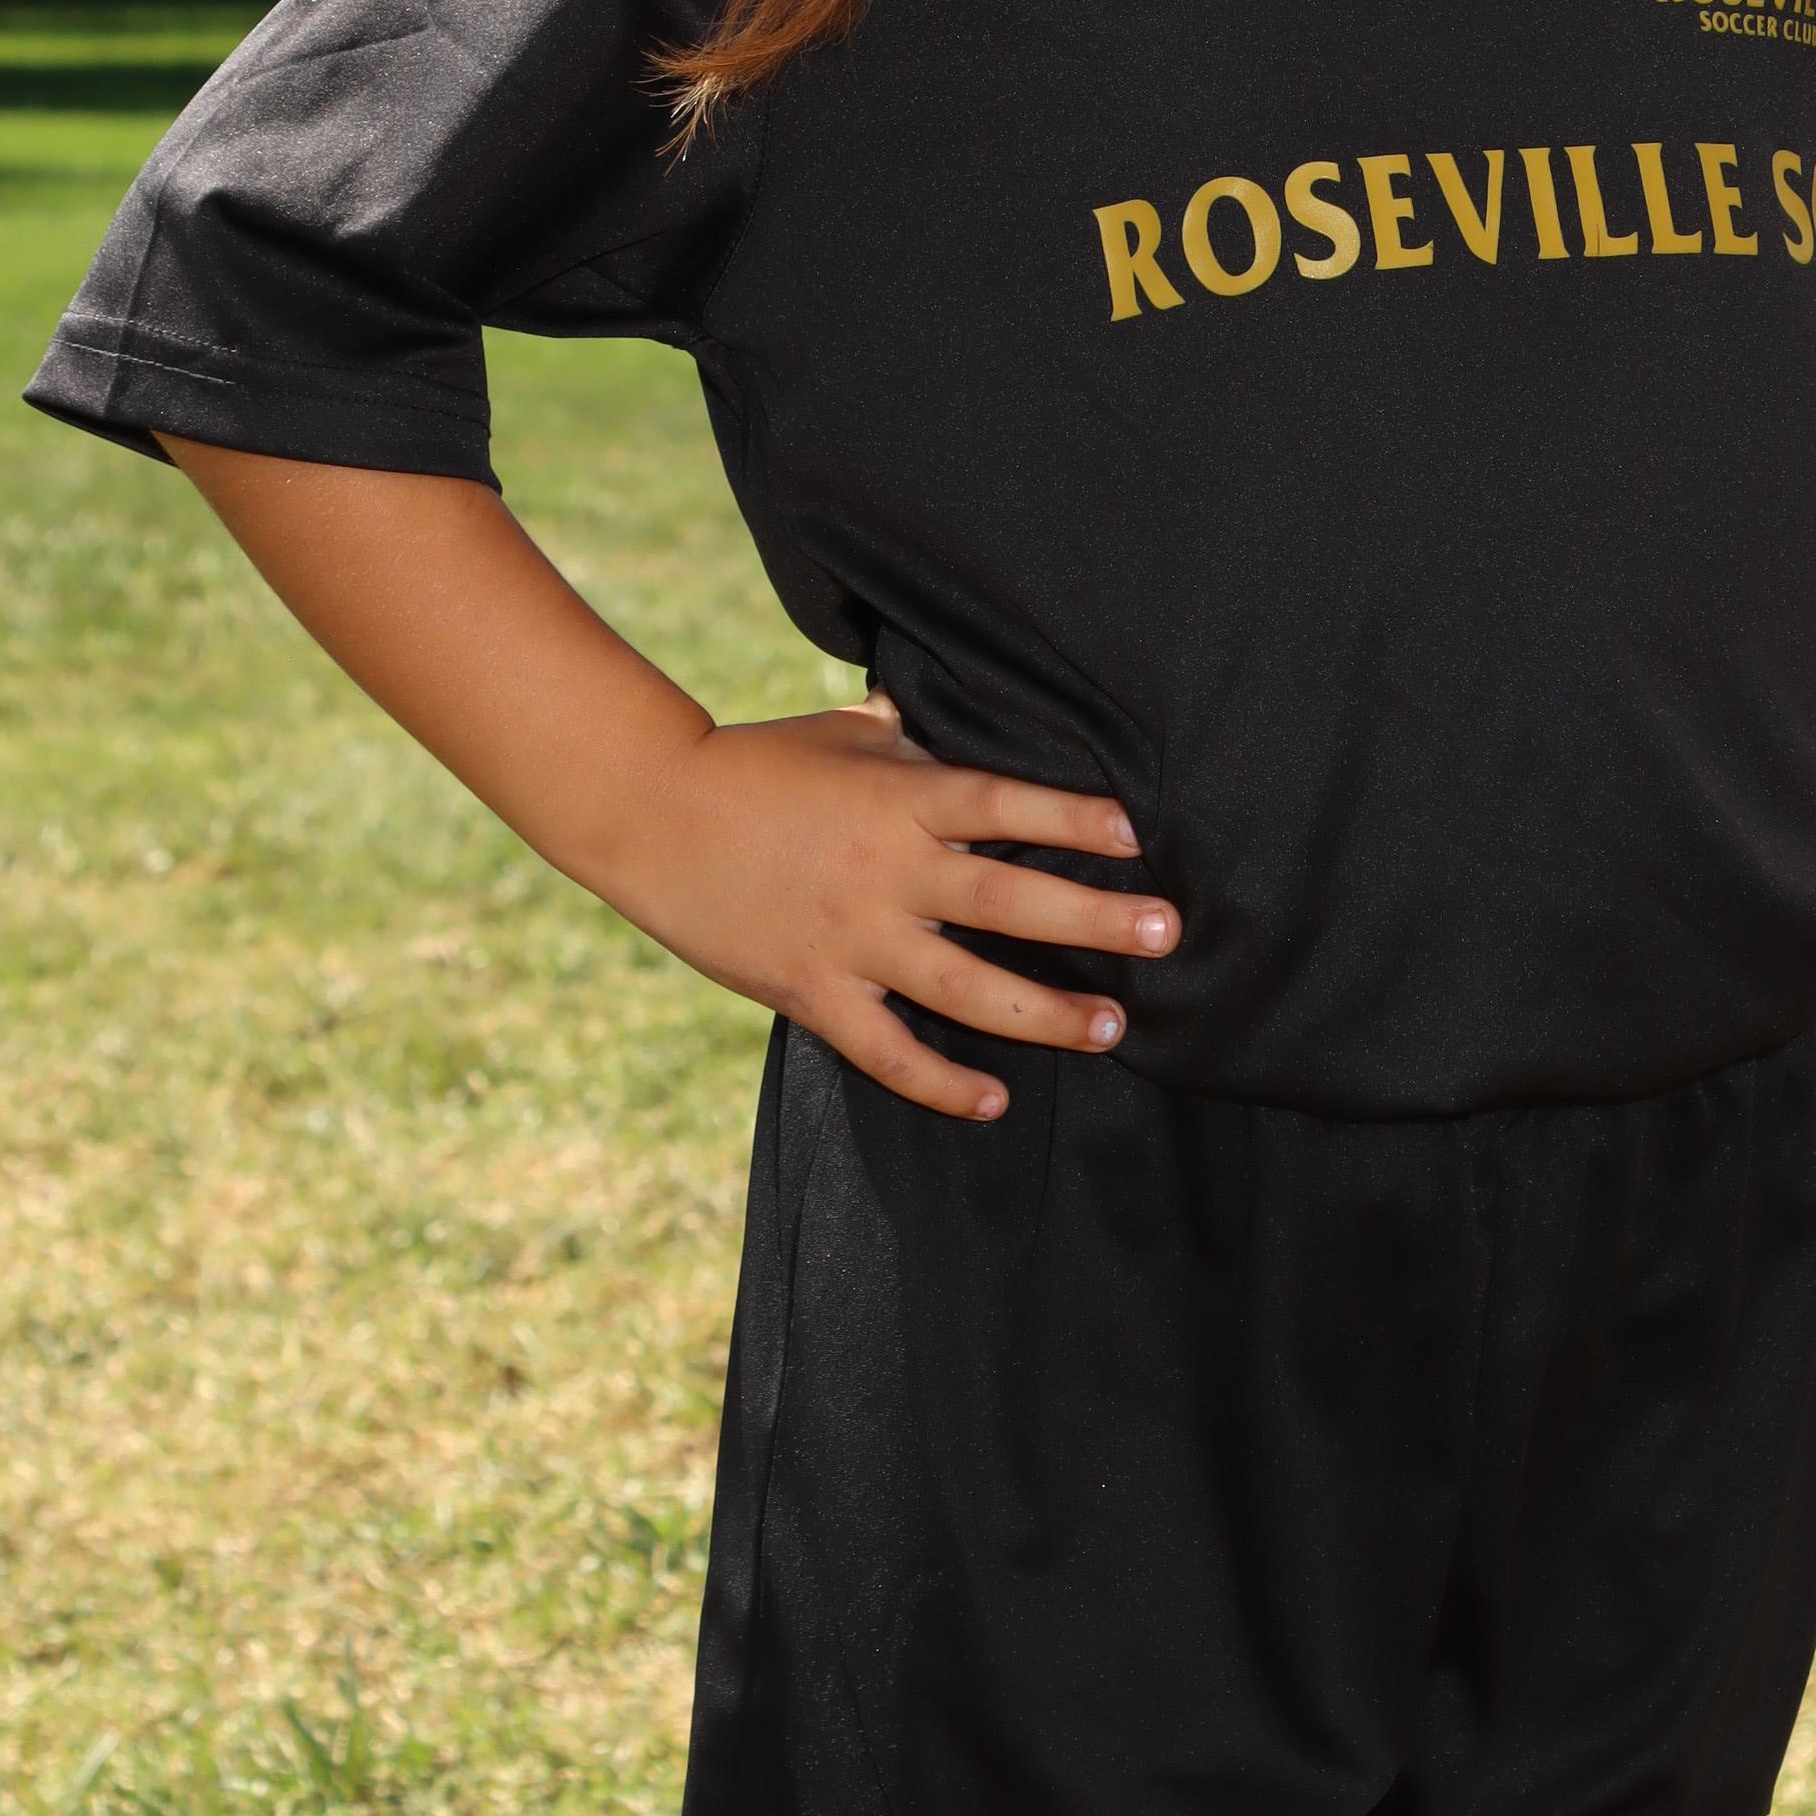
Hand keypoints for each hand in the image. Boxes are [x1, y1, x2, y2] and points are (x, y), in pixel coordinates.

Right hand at [155, 445, 1167, 1130]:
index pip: (1005, 804)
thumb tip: (951, 715)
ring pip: (966, 988)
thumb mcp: (838, 733)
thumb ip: (908, 738)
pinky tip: (992, 1100)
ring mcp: (852, 937)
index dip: (1071, 819)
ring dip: (1044, 1011)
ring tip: (1110, 1026)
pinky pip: (889, 1050)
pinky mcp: (814, 990)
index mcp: (899, 798)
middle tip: (1166, 935)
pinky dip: (941, 1081)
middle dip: (1094, 919)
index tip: (1136, 835)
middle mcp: (888, 870)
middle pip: (1009, 899)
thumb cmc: (753, 762)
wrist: (649, 813)